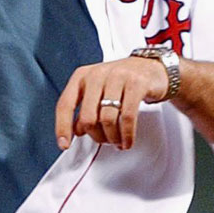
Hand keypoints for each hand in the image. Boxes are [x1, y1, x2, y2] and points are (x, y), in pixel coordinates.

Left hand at [54, 55, 170, 151]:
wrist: (151, 68)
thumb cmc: (121, 81)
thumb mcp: (97, 91)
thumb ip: (85, 109)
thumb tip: (77, 130)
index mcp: (82, 76)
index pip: (65, 104)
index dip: (62, 127)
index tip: (64, 144)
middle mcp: (97, 74)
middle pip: (87, 117)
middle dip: (96, 136)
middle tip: (105, 140)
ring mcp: (117, 77)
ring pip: (107, 119)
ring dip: (112, 137)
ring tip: (117, 141)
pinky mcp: (136, 84)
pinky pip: (128, 116)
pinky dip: (127, 135)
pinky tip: (127, 140)